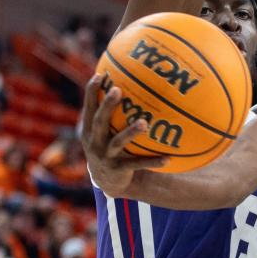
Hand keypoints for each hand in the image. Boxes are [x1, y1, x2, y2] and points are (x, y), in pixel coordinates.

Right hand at [80, 75, 168, 197]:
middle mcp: (94, 142)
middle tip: (117, 90)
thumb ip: (110, 114)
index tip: (100, 75)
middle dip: (107, 106)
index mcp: (89, 131)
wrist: (106, 181)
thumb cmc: (108, 148)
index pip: (88, 108)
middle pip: (99, 121)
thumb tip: (128, 85)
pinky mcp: (118, 170)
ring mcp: (105, 157)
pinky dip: (152, 162)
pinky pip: (137, 164)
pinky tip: (168, 158)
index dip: (91, 92)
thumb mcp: (103, 133)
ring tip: (144, 123)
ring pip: (118, 142)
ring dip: (130, 132)